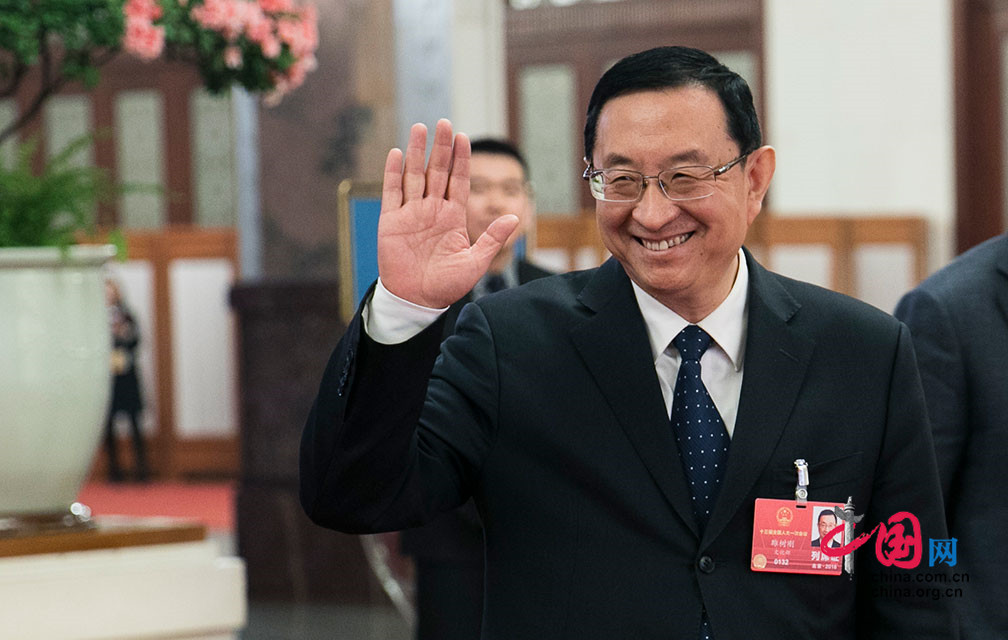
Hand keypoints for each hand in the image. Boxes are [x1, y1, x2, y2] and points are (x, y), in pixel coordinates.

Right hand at [377, 119, 519, 307]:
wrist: (417, 301)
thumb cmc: (447, 285)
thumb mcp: (475, 262)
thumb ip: (492, 238)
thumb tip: (515, 217)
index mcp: (452, 217)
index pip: (458, 181)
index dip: (461, 160)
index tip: (464, 138)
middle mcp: (432, 210)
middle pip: (436, 171)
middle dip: (441, 148)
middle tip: (444, 123)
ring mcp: (411, 213)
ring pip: (413, 175)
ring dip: (416, 152)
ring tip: (420, 127)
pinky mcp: (390, 221)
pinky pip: (391, 192)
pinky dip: (392, 173)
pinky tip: (396, 153)